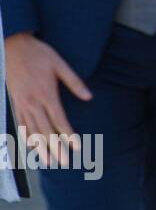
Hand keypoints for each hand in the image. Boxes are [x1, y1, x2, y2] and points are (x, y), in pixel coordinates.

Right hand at [4, 32, 91, 167]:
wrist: (12, 46)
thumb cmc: (39, 54)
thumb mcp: (60, 64)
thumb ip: (74, 82)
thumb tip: (89, 97)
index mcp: (46, 93)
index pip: (59, 120)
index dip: (68, 135)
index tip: (77, 148)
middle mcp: (32, 102)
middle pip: (45, 130)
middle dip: (56, 148)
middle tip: (65, 163)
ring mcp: (21, 103)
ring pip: (31, 130)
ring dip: (40, 147)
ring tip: (48, 162)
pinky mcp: (15, 102)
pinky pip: (20, 123)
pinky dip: (26, 136)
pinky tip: (30, 146)